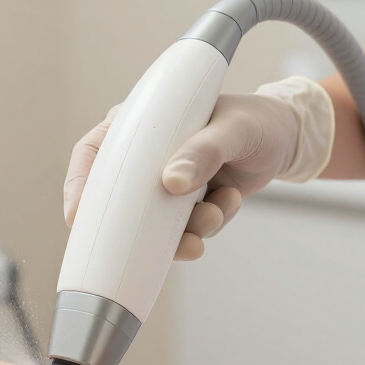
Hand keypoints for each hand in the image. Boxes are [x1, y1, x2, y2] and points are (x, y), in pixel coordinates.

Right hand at [63, 93, 298, 259]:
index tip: (77, 215)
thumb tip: (172, 182)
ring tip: (214, 214)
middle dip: (136, 226)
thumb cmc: (255, 120)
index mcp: (143, 122)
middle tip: (155, 244)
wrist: (286, 140)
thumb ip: (203, 152)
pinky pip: (184, 229)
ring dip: (182, 230)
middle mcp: (147, 155)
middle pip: (119, 198)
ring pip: (154, 222)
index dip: (79, 183)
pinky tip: (229, 202)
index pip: (95, 151)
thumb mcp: (233, 129)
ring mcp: (166, 181)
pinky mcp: (187, 203)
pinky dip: (207, 225)